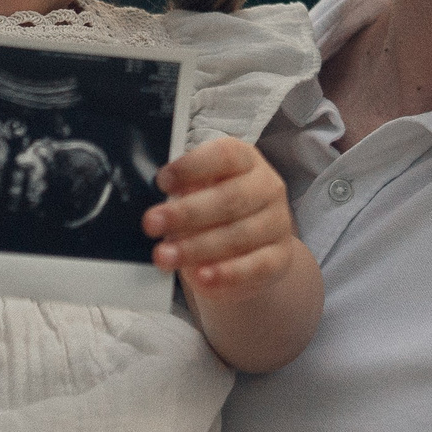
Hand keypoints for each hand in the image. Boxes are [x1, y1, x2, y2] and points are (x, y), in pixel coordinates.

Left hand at [145, 137, 306, 304]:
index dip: (192, 167)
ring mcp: (277, 223)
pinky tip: (202, 276)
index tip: (161, 181)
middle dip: (186, 212)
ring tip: (164, 256)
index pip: (224, 156)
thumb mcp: (198, 194)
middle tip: (151, 223)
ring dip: (196, 247)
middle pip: (229, 198)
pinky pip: (255, 266)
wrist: (246, 252)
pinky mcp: (280, 257)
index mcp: (245, 160)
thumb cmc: (213, 213)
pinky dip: (227, 273)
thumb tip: (156, 204)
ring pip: (237, 235)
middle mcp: (267, 187)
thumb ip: (181, 192)